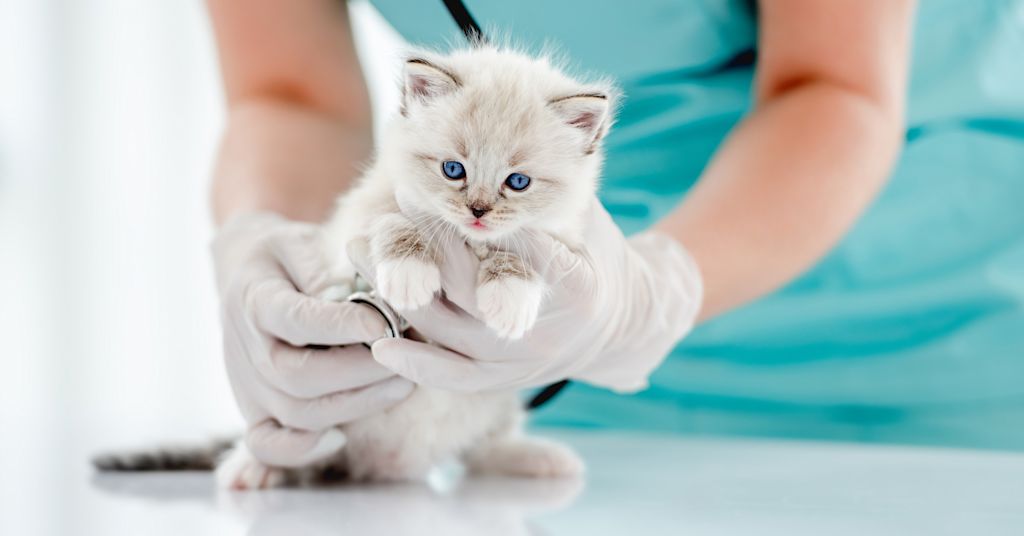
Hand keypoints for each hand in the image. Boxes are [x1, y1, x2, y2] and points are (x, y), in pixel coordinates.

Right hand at [213, 212, 413, 466]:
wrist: (245, 273)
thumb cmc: (286, 256)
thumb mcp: (302, 243)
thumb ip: (325, 270)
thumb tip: (357, 301)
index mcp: (254, 299)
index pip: (295, 321)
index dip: (340, 325)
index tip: (383, 322)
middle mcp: (246, 348)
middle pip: (297, 376)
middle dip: (359, 371)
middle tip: (404, 357)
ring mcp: (247, 385)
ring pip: (297, 413)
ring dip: (355, 404)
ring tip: (401, 384)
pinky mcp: (254, 410)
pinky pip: (267, 444)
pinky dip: (301, 450)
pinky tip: (341, 435)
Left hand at [348, 199, 702, 392]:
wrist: (616, 329)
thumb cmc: (593, 254)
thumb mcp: (588, 215)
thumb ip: (558, 183)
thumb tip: (528, 125)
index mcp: (577, 284)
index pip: (521, 248)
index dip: (478, 214)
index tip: (441, 177)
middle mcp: (545, 329)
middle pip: (471, 284)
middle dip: (428, 238)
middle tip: (396, 195)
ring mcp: (518, 361)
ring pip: (447, 327)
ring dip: (397, 287)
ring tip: (361, 248)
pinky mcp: (498, 379)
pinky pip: (448, 376)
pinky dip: (412, 362)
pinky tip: (377, 342)